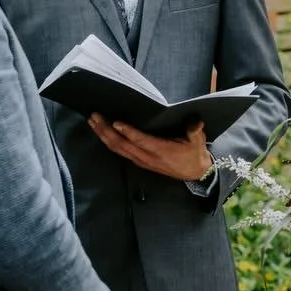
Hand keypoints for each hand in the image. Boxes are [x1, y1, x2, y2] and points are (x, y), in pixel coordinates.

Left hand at [89, 114, 212, 181]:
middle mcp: (147, 157)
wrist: (194, 173)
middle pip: (122, 145)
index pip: (141, 141)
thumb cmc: (194, 154)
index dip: (128, 132)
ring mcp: (141, 161)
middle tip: (95, 117)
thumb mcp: (197, 142)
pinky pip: (120, 152)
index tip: (116, 123)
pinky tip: (102, 133)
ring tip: (93, 122)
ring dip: (103, 136)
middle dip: (106, 131)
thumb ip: (195, 131)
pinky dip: (109, 142)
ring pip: (118, 149)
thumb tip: (195, 122)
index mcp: (161, 151)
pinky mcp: (139, 161)